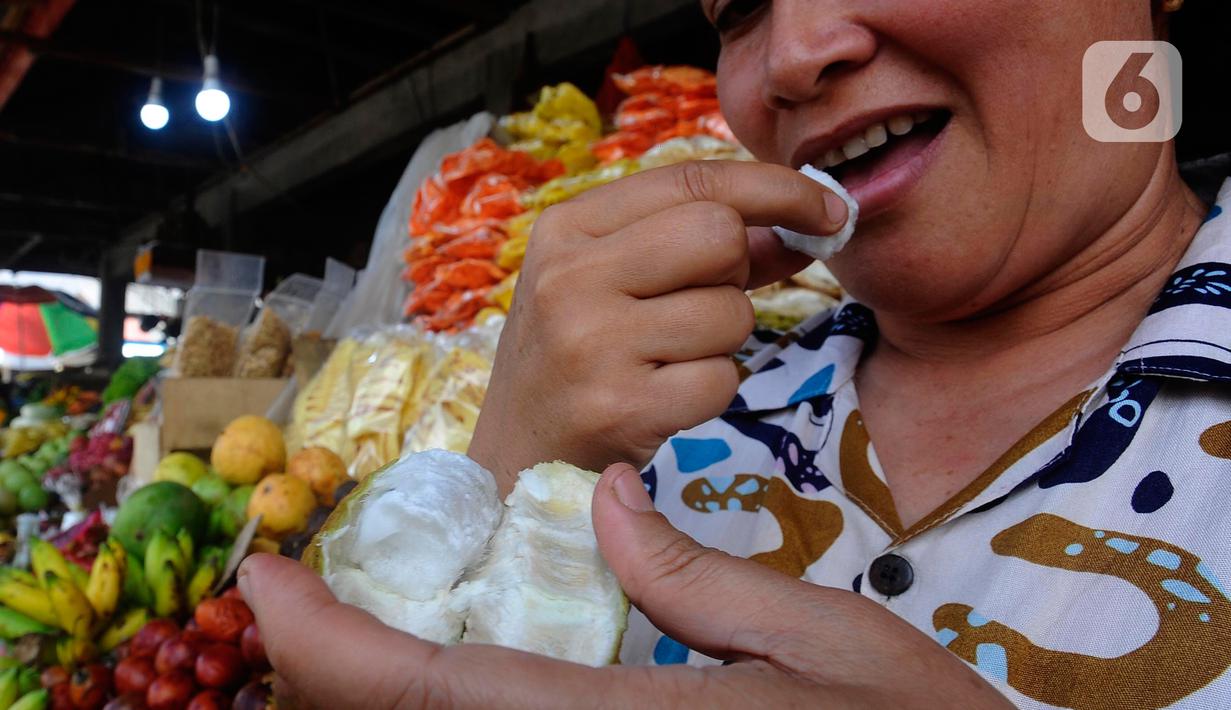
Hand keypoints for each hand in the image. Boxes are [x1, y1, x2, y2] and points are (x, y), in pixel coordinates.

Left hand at [241, 464, 1010, 709]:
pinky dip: (448, 707)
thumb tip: (610, 504)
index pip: (432, 692)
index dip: (327, 642)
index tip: (266, 583)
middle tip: (306, 599)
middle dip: (336, 672)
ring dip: (386, 692)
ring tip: (359, 629)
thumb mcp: (827, 642)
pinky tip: (455, 674)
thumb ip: (700, 582)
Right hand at [468, 161, 847, 486]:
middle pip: (720, 235)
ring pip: (730, 313)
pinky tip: (662, 401)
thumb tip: (803, 222)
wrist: (515, 457)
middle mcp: (571, 276)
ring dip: (721, 343)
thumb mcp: (609, 283)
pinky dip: (709, 393)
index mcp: (568, 228)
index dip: (776, 189)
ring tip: (666, 361)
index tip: (828, 210)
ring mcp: (592, 342)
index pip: (694, 181)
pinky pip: (721, 380)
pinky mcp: (619, 407)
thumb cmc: (574, 359)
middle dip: (736, 273)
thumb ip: (695, 247)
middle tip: (702, 305)